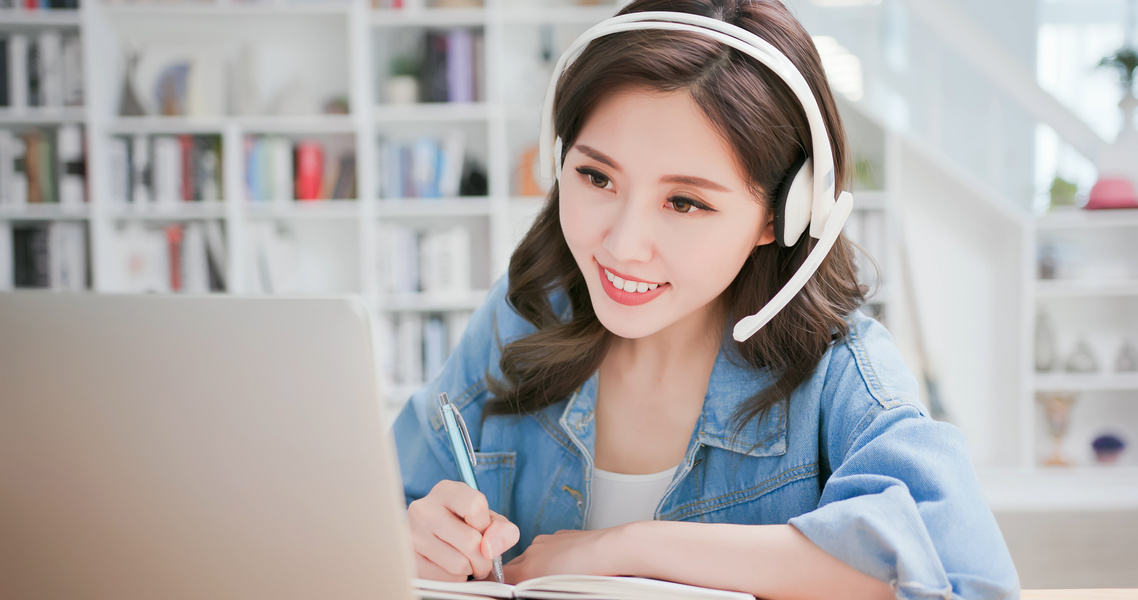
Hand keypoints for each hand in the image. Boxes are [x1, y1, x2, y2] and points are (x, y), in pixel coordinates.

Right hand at [407, 480, 519, 580]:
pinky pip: (443, 578)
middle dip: (484, 557)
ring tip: (466, 561)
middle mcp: (423, 508)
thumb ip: (502, 530)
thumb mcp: (489, 520)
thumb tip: (491, 547)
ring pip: (458, 563)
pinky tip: (450, 567)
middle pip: (470, 541)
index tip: (482, 530)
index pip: (475, 506)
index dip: (486, 525)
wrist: (434, 538)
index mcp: (446, 491)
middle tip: (482, 558)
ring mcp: (412, 534)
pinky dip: (453, 578)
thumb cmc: (466, 526)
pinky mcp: (408, 558)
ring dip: (470, 569)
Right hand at [504, 526, 625, 582]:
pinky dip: (555, 556)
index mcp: (526, 568)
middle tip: (536, 587)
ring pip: (535, 555)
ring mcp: (548, 540)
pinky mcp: (563, 534)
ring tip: (560, 577)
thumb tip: (523, 588)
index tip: (510, 590)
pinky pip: (551, 546)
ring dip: (540, 565)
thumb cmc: (586, 576)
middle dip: (523, 576)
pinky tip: (571, 566)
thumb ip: (530, 589)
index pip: (502, 576)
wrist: (610, 552)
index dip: (504, 584)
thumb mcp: (549, 590)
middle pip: (517, 564)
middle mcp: (533, 550)